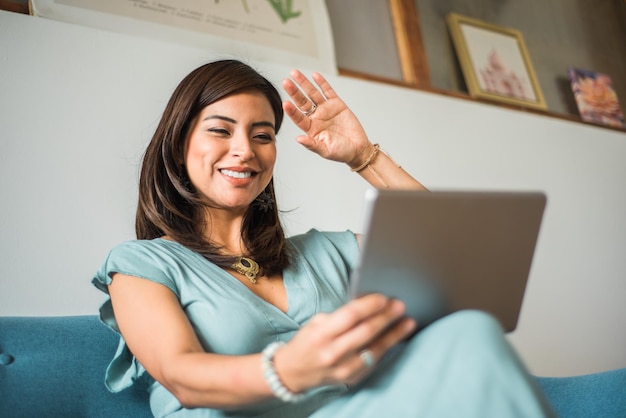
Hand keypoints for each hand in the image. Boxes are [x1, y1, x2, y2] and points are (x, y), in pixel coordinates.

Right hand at [272, 294, 416, 392]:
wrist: (293, 372)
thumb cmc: (307, 341)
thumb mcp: (316, 323)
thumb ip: (340, 316)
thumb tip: (368, 305)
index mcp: (321, 334)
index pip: (350, 316)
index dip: (369, 305)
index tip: (383, 297)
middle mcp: (332, 353)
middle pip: (366, 332)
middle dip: (385, 317)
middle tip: (400, 306)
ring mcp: (344, 368)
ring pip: (375, 349)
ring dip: (394, 334)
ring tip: (408, 322)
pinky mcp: (352, 378)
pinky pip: (373, 361)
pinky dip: (386, 347)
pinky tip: (396, 337)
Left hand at [282, 70, 373, 166]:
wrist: (358, 149)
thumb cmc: (341, 152)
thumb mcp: (325, 151)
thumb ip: (312, 144)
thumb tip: (298, 139)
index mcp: (311, 128)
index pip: (298, 117)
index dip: (291, 111)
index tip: (285, 103)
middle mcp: (316, 117)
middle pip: (302, 102)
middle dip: (294, 92)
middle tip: (286, 82)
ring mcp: (326, 109)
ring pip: (313, 93)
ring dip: (304, 83)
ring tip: (294, 73)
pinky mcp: (337, 104)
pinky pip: (328, 91)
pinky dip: (322, 83)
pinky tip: (315, 76)